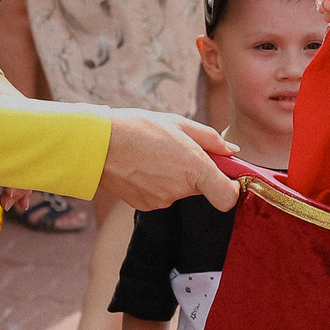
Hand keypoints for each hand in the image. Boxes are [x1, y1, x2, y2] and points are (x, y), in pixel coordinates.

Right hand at [100, 110, 238, 211]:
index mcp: (194, 168)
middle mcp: (181, 190)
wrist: (97, 145)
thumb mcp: (179, 123)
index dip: (231, 188)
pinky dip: (158, 183)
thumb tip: (232, 152)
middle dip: (197, 173)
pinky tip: (143, 167)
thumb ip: (210, 140)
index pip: (228, 197)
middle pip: (203, 188)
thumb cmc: (138, 128)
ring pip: (181, 191)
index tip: (225, 176)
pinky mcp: (146, 206)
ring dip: (175, 176)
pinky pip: (162, 195)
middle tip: (178, 150)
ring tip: (155, 156)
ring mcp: (162, 201)